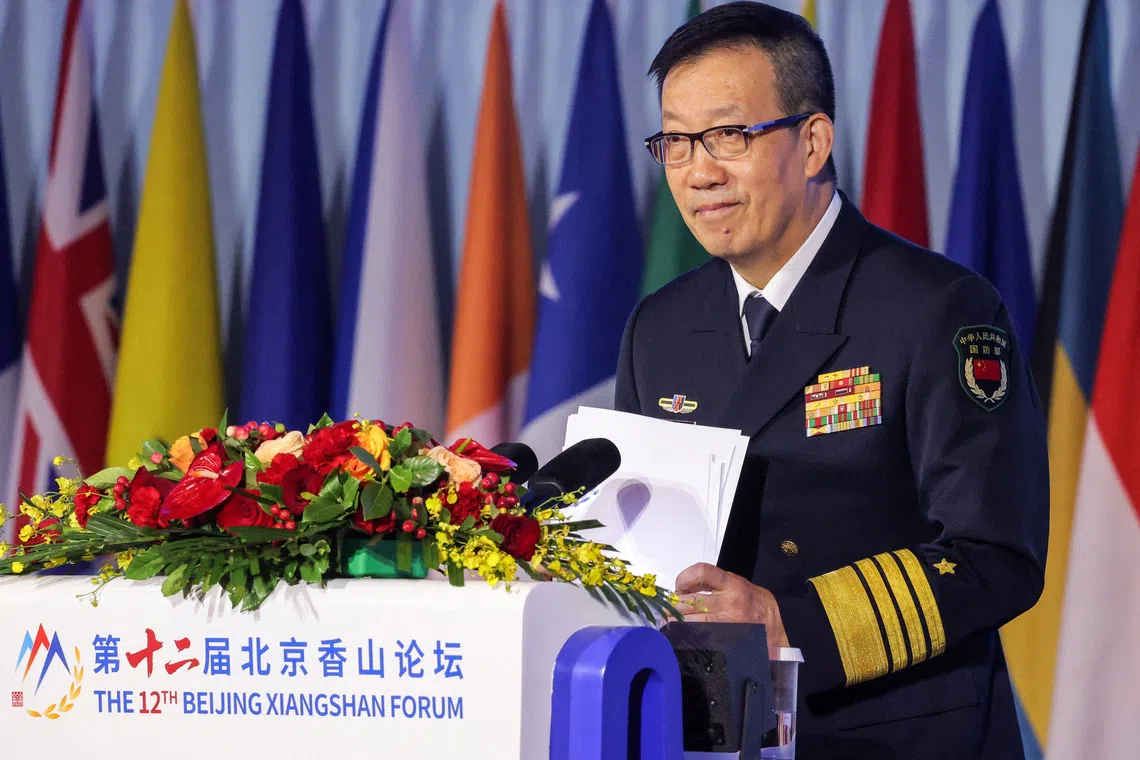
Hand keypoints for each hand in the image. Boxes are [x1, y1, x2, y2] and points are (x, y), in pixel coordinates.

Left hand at [675, 562, 789, 658]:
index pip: (702, 572)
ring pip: (694, 621)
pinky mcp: (728, 638)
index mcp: (731, 584)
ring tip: (667, 623)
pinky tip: (681, 636)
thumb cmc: (754, 603)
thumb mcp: (737, 585)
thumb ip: (714, 585)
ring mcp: (729, 622)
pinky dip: (688, 636)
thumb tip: (683, 591)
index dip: (684, 578)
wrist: (774, 628)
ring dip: (676, 622)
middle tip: (664, 610)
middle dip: (674, 606)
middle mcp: (730, 602)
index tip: (679, 588)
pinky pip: (703, 637)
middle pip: (692, 601)